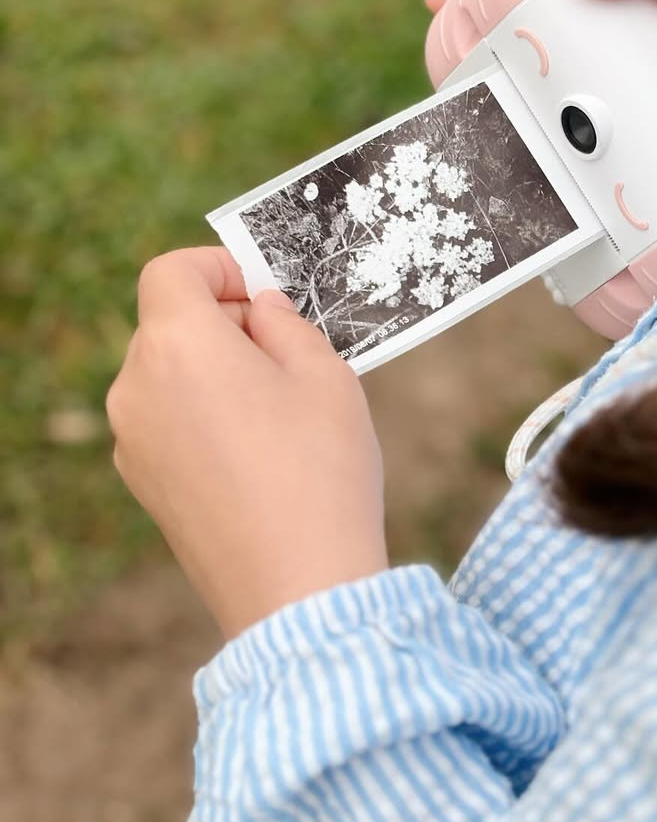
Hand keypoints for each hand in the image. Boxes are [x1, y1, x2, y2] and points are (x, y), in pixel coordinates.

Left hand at [107, 248, 387, 638]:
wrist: (298, 587)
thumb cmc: (321, 468)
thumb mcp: (325, 374)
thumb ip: (286, 324)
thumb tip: (260, 310)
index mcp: (178, 345)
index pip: (171, 271)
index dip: (218, 266)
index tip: (264, 292)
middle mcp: (136, 387)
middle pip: (171, 323)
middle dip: (227, 322)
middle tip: (291, 352)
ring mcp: (133, 440)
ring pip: (171, 373)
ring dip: (218, 370)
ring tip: (282, 408)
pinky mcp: (143, 483)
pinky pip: (169, 419)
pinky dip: (205, 413)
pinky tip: (260, 450)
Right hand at [426, 0, 656, 173]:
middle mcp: (617, 28)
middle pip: (535, 9)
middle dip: (481, 4)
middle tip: (442, 7)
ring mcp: (618, 82)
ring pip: (545, 69)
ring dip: (496, 67)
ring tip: (452, 65)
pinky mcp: (626, 131)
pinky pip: (571, 124)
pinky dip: (535, 128)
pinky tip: (504, 130)